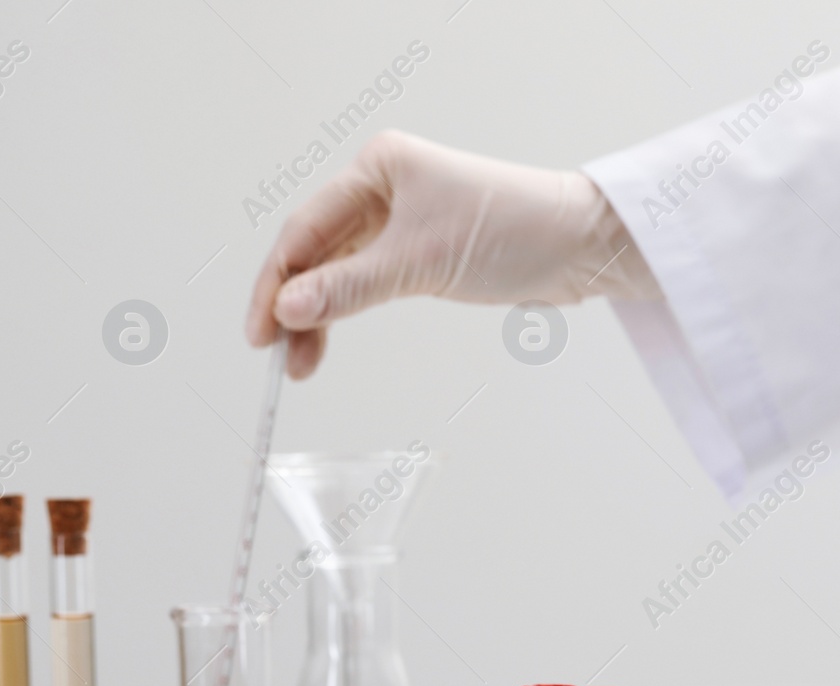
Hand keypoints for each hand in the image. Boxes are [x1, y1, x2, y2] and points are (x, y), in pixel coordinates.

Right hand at [245, 130, 657, 377]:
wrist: (580, 246)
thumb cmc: (512, 231)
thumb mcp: (420, 262)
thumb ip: (348, 287)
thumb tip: (286, 310)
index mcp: (377, 167)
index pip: (305, 229)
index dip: (276, 283)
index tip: (259, 332)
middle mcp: (381, 188)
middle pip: (314, 251)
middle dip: (291, 304)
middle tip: (272, 354)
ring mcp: (397, 220)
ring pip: (335, 273)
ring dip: (315, 316)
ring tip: (300, 364)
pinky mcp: (415, 251)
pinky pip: (362, 283)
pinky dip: (343, 313)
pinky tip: (324, 342)